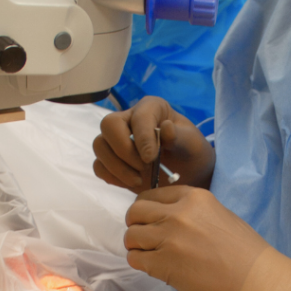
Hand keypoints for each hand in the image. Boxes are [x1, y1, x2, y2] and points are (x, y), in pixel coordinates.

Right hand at [93, 96, 215, 193]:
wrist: (188, 173)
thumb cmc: (191, 153)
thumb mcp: (192, 144)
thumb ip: (179, 137)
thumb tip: (166, 127)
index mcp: (151, 108)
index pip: (138, 116)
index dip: (142, 137)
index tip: (151, 158)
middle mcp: (129, 119)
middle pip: (108, 125)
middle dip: (123, 150)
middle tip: (143, 167)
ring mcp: (117, 140)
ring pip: (100, 145)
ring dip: (117, 166)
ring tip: (139, 180)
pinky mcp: (111, 160)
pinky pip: (99, 166)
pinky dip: (112, 176)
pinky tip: (132, 182)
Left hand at [124, 187, 290, 290]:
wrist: (258, 280)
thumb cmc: (246, 252)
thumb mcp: (219, 215)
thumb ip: (191, 212)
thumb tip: (167, 219)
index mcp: (194, 197)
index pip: (151, 195)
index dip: (147, 210)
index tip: (152, 222)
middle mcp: (178, 213)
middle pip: (135, 211)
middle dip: (136, 225)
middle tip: (146, 239)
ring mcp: (169, 238)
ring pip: (131, 235)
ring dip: (137, 246)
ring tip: (152, 256)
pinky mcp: (164, 264)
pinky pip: (135, 259)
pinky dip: (141, 263)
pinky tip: (156, 268)